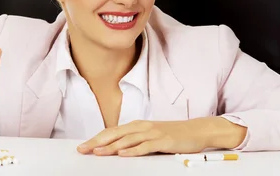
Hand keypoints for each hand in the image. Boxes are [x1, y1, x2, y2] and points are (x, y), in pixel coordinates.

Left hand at [76, 118, 246, 156]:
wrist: (197, 130)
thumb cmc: (174, 135)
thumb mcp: (151, 136)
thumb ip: (135, 141)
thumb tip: (117, 149)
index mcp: (137, 126)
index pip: (112, 132)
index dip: (96, 138)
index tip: (83, 146)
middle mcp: (142, 127)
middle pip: (115, 134)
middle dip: (97, 142)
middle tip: (82, 150)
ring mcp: (152, 133)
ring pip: (127, 140)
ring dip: (111, 147)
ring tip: (97, 152)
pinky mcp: (163, 140)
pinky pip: (145, 146)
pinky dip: (133, 150)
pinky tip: (123, 154)